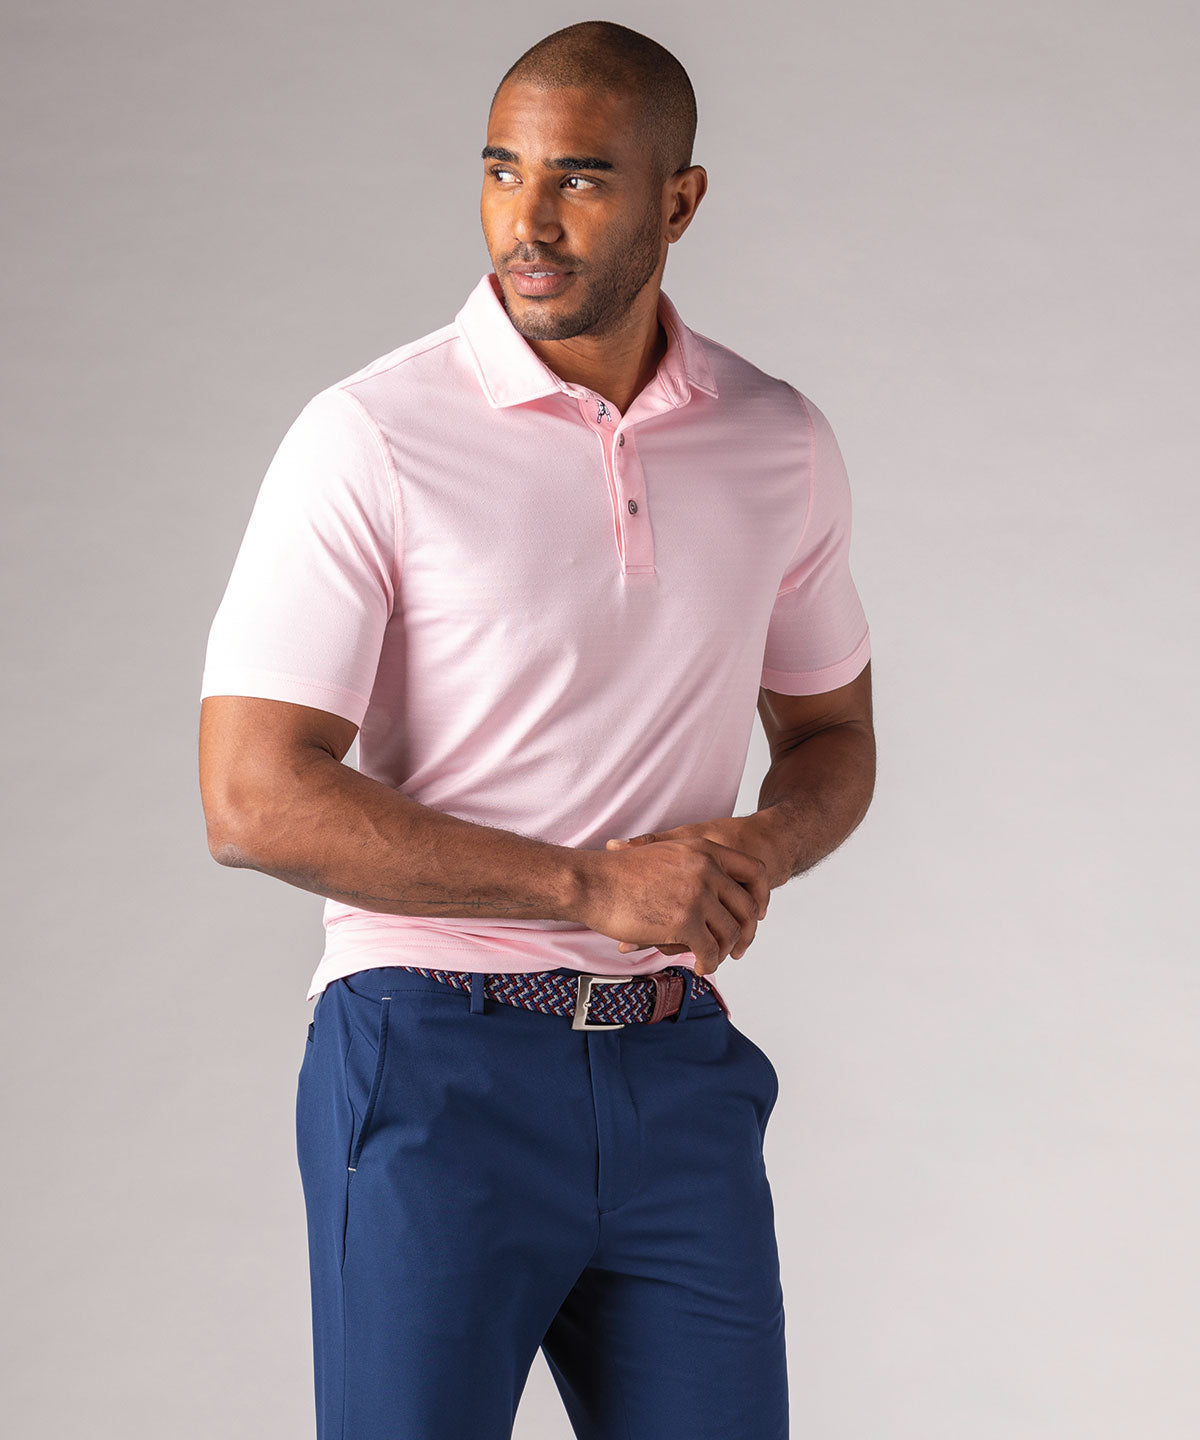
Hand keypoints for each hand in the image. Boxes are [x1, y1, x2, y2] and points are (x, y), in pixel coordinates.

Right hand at [595, 818, 771, 976]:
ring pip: (730, 932)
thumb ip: (690, 867)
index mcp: (704, 849)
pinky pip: (710, 950)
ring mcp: (697, 894)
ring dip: (725, 952)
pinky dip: (709, 963)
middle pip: (746, 907)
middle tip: (738, 949)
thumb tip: (707, 890)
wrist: (592, 882)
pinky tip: (700, 966)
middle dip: (745, 933)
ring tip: (712, 959)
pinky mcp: (684, 921)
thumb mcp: (664, 853)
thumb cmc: (619, 874)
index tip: (755, 917)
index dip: (759, 897)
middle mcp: (706, 869)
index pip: (754, 871)